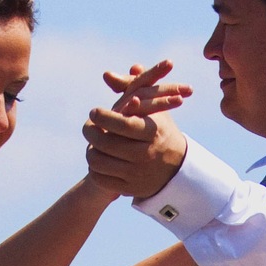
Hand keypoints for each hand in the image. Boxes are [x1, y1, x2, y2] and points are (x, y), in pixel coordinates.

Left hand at [84, 61, 190, 199]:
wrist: (176, 167)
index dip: (103, 117)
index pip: (122, 124)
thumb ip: (130, 87)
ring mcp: (138, 174)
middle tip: (89, 126)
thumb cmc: (159, 129)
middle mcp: (146, 155)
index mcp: (153, 132)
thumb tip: (107, 75)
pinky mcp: (131, 189)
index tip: (94, 111)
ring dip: (90, 149)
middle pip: (105, 143)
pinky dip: (95, 168)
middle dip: (91, 132)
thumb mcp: (152, 106)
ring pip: (98, 161)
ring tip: (93, 143)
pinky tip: (100, 158)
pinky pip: (100, 178)